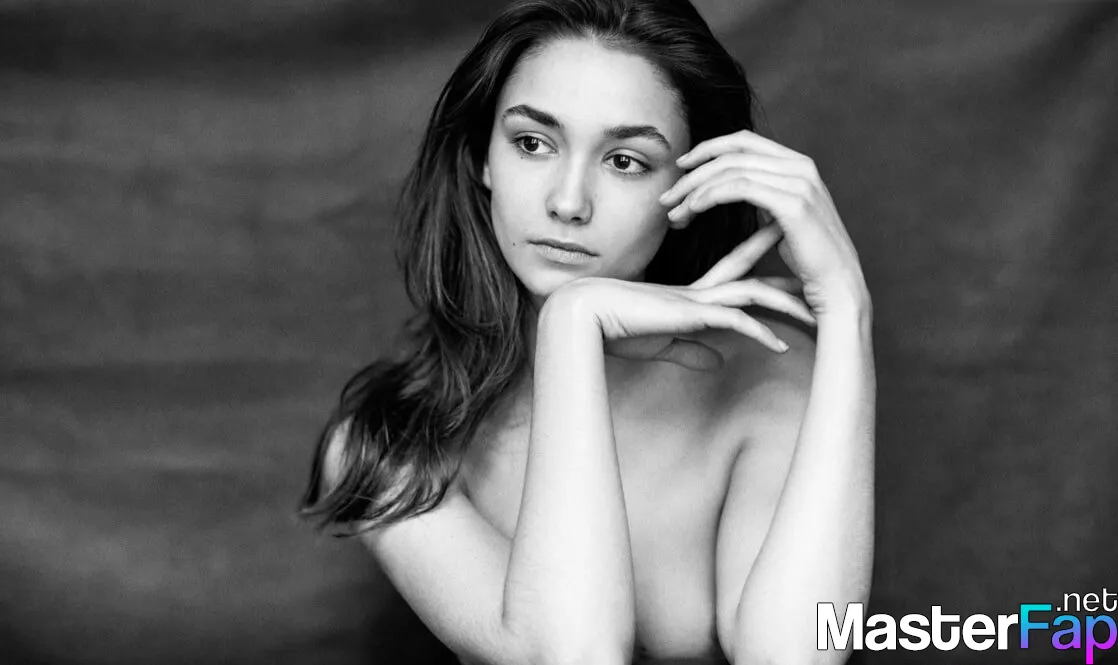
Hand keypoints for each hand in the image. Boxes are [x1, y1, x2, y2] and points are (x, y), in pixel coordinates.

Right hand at [547, 225, 814, 371]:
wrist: (581, 316)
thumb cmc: (613, 330)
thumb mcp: (663, 345)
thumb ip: (692, 350)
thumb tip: (716, 361)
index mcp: (694, 293)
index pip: (741, 271)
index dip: (771, 269)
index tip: (798, 263)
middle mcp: (701, 291)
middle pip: (758, 275)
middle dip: (792, 273)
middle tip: (825, 272)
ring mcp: (696, 300)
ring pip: (754, 295)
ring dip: (787, 305)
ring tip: (817, 315)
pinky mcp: (688, 314)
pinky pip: (734, 323)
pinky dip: (760, 334)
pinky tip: (781, 346)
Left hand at [658, 130, 868, 316]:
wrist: (838, 286)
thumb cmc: (809, 261)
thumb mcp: (783, 218)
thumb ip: (764, 195)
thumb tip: (734, 189)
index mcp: (798, 164)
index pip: (744, 141)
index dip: (708, 149)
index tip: (681, 167)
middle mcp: (801, 166)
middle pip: (733, 152)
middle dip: (693, 172)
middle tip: (667, 197)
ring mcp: (799, 182)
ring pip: (731, 170)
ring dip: (695, 190)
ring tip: (674, 213)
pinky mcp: (793, 203)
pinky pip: (739, 188)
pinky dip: (710, 196)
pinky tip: (693, 211)